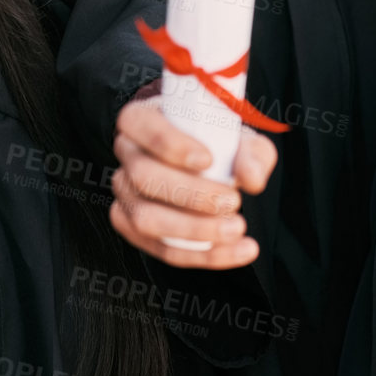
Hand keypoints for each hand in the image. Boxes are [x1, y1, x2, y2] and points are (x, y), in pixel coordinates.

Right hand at [108, 94, 277, 269]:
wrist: (211, 164)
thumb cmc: (220, 143)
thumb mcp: (241, 138)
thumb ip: (251, 153)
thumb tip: (251, 178)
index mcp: (140, 119)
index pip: (138, 124)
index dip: (169, 144)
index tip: (208, 160)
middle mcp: (126, 154)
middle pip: (142, 177)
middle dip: (190, 195)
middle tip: (233, 201)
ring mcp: (125, 193)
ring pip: (145, 219)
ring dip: (194, 230)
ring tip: (237, 228)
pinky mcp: (133, 227)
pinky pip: (160, 249)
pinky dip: (202, 255)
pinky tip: (237, 250)